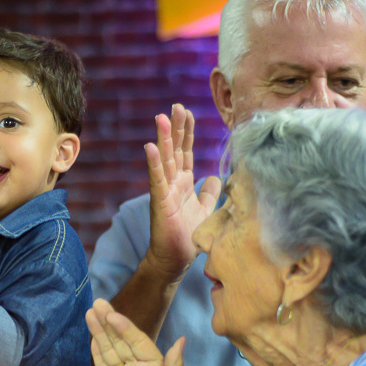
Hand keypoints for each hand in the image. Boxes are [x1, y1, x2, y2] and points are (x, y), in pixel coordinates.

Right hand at [87, 298, 185, 365]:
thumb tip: (181, 341)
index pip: (139, 342)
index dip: (125, 328)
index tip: (112, 315)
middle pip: (122, 342)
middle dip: (109, 323)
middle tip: (96, 304)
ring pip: (110, 351)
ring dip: (100, 333)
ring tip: (90, 314)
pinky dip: (97, 353)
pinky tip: (92, 339)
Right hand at [144, 104, 221, 280]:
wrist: (175, 259)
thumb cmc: (187, 236)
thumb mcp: (205, 209)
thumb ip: (209, 192)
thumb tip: (215, 177)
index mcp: (183, 182)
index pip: (185, 151)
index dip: (187, 132)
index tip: (188, 112)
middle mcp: (173, 182)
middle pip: (175, 149)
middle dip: (176, 128)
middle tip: (177, 106)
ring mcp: (165, 191)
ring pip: (164, 159)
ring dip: (163, 138)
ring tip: (161, 118)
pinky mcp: (160, 202)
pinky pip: (156, 179)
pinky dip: (153, 163)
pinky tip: (150, 146)